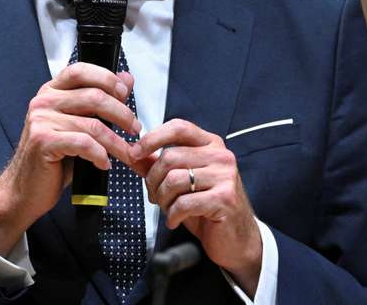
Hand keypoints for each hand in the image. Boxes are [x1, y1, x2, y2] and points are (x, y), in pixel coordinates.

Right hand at [0, 64, 138, 255]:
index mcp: (51, 91)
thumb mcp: (79, 125)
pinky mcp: (43, 141)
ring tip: (127, 153)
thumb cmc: (54, 158)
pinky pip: (83, 143)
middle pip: (94, 96)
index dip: (107, 79)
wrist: (25, 188)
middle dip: (122, 114)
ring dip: (116, 142)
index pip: (81, 71)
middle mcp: (44, 101)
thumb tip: (127, 78)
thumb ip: (100, 102)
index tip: (125, 94)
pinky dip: (100, 154)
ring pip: (93, 124)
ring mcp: (41, 120)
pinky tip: (104, 163)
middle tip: (135, 128)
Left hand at [131, 119, 262, 295]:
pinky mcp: (225, 198)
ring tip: (167, 209)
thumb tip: (131, 154)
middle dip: (153, 181)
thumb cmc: (206, 208)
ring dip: (162, 199)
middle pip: (170, 157)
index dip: (152, 138)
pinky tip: (175, 220)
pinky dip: (172, 215)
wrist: (235, 238)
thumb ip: (157, 165)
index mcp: (210, 144)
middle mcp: (220, 155)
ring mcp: (225, 176)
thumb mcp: (180, 182)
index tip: (134, 153)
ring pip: (174, 180)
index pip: (178, 127)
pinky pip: (184, 203)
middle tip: (154, 196)